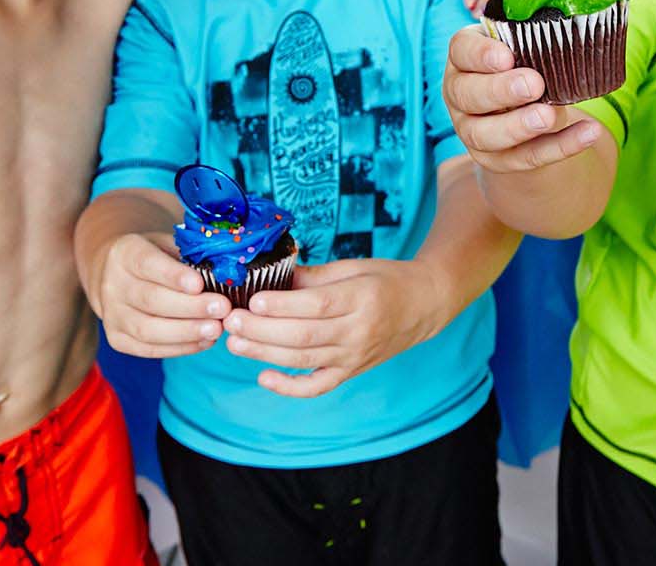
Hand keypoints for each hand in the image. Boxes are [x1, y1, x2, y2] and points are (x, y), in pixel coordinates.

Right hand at [90, 232, 229, 358]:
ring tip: (216, 329)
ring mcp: (111, 315)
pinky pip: (148, 349)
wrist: (116, 276)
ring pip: (147, 329)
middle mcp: (113, 285)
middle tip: (222, 309)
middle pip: (151, 300)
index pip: (147, 264)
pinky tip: (204, 342)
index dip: (173, 276)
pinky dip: (179, 348)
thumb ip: (190, 256)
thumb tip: (225, 272)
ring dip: (186, 332)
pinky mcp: (116, 339)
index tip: (200, 284)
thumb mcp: (167, 245)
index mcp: (125, 253)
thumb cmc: (155, 257)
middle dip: (190, 307)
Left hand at [223, 258, 447, 396]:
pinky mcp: (350, 372)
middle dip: (262, 330)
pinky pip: (317, 387)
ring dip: (264, 354)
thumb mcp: (353, 267)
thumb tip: (269, 275)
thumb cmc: (386, 280)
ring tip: (235, 342)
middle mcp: (359, 331)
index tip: (253, 298)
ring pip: (303, 359)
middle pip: (303, 335)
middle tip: (232, 320)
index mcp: (362, 298)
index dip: (281, 305)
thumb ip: (312, 275)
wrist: (423, 306)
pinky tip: (263, 377)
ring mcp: (354, 356)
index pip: (316, 306)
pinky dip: (289, 387)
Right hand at [443, 25, 602, 172]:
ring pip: (484, 135)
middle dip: (500, 90)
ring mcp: (471, 131)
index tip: (507, 57)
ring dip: (518, 126)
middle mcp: (459, 95)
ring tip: (549, 116)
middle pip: (467, 95)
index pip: (462, 51)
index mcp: (464, 59)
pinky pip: (525, 157)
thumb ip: (537, 41)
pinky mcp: (495, 159)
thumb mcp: (528, 47)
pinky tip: (588, 133)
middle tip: (534, 85)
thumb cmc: (526, 64)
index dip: (481, 54)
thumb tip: (566, 35)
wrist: (529, 109)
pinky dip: (560, 146)